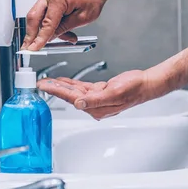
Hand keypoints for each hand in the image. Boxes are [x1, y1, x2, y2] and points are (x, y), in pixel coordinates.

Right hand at [22, 0, 109, 50]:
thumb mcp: (81, 19)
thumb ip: (63, 29)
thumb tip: (49, 38)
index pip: (46, 23)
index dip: (39, 38)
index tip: (34, 48)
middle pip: (33, 18)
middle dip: (31, 35)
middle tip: (29, 48)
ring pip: (36, 18)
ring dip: (44, 32)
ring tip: (66, 37)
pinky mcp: (46, 0)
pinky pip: (42, 16)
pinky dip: (48, 26)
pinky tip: (62, 31)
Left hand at [37, 70, 153, 119]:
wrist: (146, 84)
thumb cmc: (135, 89)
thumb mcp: (115, 92)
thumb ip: (95, 100)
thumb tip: (78, 104)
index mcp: (97, 107)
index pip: (72, 98)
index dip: (56, 91)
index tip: (44, 86)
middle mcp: (95, 105)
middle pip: (70, 95)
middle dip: (55, 88)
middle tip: (41, 82)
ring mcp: (97, 99)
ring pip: (75, 91)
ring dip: (62, 86)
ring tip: (48, 81)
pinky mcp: (100, 92)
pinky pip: (82, 88)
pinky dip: (72, 84)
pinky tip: (65, 81)